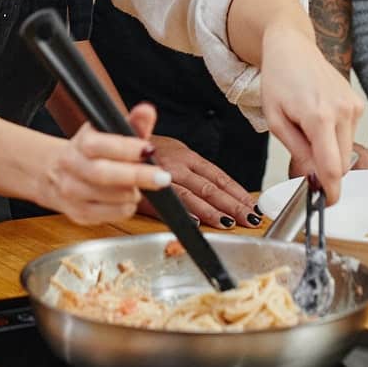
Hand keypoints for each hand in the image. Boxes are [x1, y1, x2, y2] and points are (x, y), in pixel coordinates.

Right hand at [41, 103, 171, 224]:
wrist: (56, 174)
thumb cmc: (93, 152)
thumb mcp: (110, 133)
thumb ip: (132, 123)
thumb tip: (147, 111)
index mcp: (80, 142)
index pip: (100, 145)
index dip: (126, 148)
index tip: (149, 149)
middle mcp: (71, 166)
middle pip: (102, 174)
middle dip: (136, 175)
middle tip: (162, 178)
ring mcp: (71, 191)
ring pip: (109, 197)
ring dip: (132, 193)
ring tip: (138, 186)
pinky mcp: (78, 213)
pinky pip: (109, 215)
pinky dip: (125, 208)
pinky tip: (126, 199)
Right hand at [134, 131, 260, 228]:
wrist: (114, 143)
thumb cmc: (150, 152)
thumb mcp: (176, 150)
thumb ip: (197, 168)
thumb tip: (226, 187)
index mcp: (187, 157)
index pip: (218, 177)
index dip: (237, 192)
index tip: (253, 205)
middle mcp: (177, 166)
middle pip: (210, 188)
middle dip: (232, 205)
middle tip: (250, 218)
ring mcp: (161, 178)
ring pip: (191, 197)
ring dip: (211, 211)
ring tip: (229, 223)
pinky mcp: (145, 192)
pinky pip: (165, 204)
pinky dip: (181, 212)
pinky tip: (195, 222)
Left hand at [258, 24, 362, 201]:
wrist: (292, 47)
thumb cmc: (278, 79)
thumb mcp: (276, 119)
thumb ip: (297, 151)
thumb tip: (313, 177)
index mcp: (319, 117)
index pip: (331, 167)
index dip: (331, 191)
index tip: (327, 203)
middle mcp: (342, 112)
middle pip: (341, 163)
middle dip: (324, 170)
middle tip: (303, 160)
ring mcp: (353, 107)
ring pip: (345, 150)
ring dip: (328, 151)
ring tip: (306, 128)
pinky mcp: (357, 104)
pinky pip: (348, 134)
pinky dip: (334, 136)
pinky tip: (318, 118)